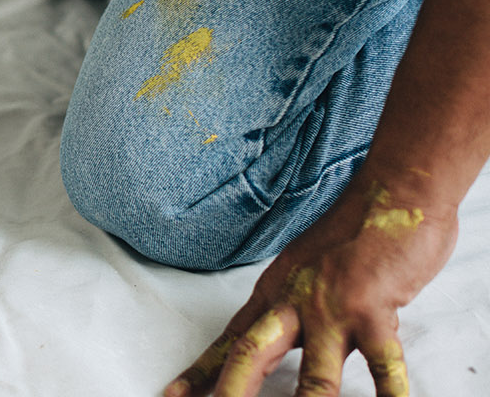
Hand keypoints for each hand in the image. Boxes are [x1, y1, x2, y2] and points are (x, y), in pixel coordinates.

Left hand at [164, 172, 457, 396]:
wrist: (393, 192)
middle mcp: (294, 302)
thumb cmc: (353, 233)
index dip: (202, 370)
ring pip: (315, 376)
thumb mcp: (305, 268)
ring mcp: (332, 309)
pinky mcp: (373, 312)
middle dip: (230, 390)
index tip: (175, 393)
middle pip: (251, 354)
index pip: (230, 339)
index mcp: (274, 292)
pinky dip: (390, 394)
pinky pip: (384, 365)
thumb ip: (291, 303)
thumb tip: (280, 332)